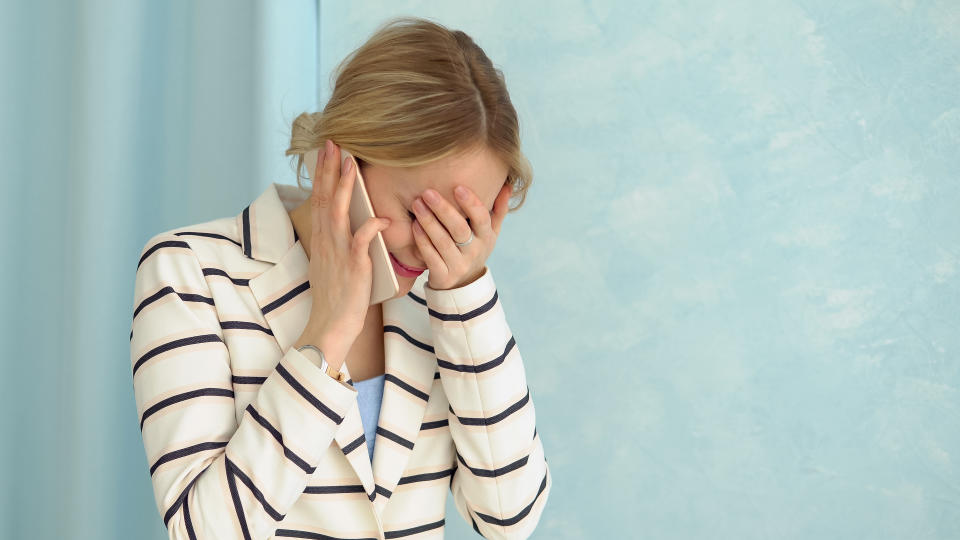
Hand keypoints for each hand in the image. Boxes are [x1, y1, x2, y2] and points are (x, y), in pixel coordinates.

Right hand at [302, 139, 390, 354]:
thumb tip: (349, 227)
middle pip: (326, 198)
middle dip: (329, 170)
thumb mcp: (332, 264)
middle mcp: (326, 242)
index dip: (323, 174)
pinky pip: (361, 243)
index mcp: (322, 240)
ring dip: (345, 188)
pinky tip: (380, 218)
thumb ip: (339, 242)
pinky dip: (371, 229)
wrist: (330, 325)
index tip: (327, 152)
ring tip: (351, 164)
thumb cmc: (336, 297)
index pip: (321, 199)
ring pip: (340, 213)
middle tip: (333, 143)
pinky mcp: (354, 267)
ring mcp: (338, 253)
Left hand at [411, 182, 511, 289]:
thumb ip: (498, 210)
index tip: (458, 187)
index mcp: (486, 238)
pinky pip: (431, 257)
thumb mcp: (490, 233)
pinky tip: (414, 225)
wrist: (464, 284)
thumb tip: (507, 186)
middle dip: (443, 210)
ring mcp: (459, 266)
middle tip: (428, 193)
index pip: (482, 219)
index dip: (471, 204)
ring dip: (429, 222)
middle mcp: (474, 252)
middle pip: (459, 229)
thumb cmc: (475, 249)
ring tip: (417, 204)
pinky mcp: (443, 276)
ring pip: (443, 242)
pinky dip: (422, 241)